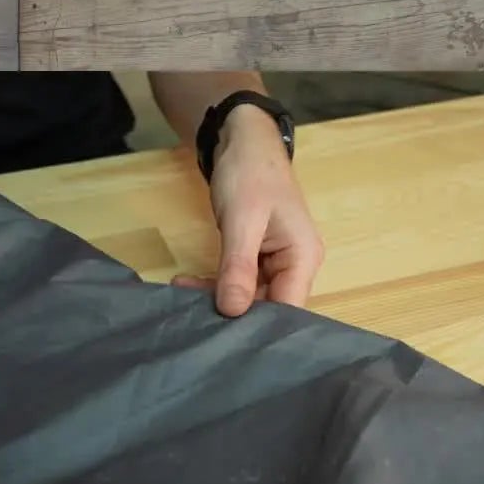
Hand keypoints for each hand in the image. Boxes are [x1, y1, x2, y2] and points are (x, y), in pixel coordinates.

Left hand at [173, 108, 324, 316]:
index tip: (223, 342)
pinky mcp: (255, 258)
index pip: (288, 309)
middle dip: (232, 316)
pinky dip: (213, 285)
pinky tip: (185, 285)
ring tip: (180, 298)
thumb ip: (238, 266)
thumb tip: (232, 311)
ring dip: (216, 299)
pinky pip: (237, 282)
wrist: (242, 142)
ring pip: (248, 297)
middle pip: (267, 307)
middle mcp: (295, 265)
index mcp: (303, 258)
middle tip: (192, 321)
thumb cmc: (250, 174)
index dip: (259, 329)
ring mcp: (275, 263)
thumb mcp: (242, 219)